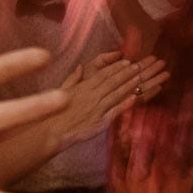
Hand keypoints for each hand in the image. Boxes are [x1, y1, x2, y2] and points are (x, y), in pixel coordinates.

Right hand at [49, 52, 168, 148]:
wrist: (52, 131)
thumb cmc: (54, 111)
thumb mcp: (61, 91)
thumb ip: (73, 79)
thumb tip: (81, 67)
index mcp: (82, 88)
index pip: (102, 75)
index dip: (116, 67)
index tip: (126, 61)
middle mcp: (91, 96)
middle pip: (112, 82)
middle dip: (126, 73)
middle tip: (138, 66)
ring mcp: (97, 109)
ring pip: (116, 94)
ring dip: (129, 85)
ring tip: (140, 78)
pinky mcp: (100, 122)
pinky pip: (115, 111)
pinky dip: (125, 104)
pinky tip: (135, 98)